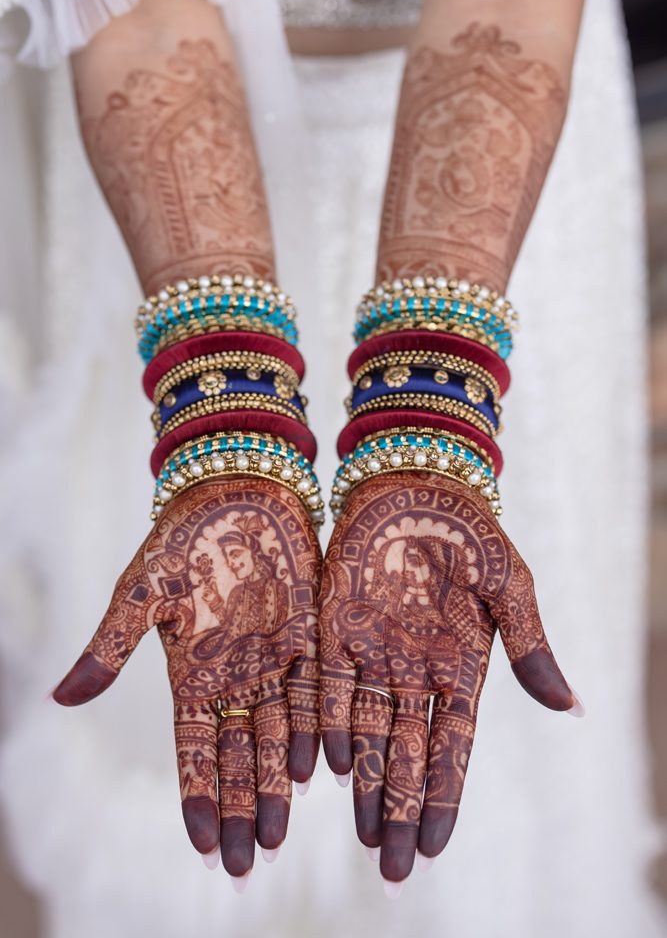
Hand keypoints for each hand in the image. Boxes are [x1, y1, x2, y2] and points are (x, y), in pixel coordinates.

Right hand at [54, 478, 321, 876]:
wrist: (236, 490)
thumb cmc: (182, 536)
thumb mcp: (141, 592)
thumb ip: (112, 646)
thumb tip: (59, 699)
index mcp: (191, 673)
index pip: (194, 751)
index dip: (199, 798)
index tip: (209, 847)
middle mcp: (234, 676)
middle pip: (240, 757)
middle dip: (244, 811)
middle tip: (253, 865)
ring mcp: (274, 659)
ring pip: (280, 736)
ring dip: (281, 785)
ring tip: (283, 835)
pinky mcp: (310, 635)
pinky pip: (316, 692)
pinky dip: (320, 729)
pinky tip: (325, 768)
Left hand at [319, 472, 578, 881]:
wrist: (414, 481)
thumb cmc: (470, 530)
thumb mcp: (509, 586)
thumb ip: (529, 647)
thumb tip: (573, 709)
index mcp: (458, 668)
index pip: (451, 748)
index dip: (443, 799)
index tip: (433, 849)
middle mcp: (413, 672)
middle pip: (406, 754)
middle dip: (400, 811)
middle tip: (391, 868)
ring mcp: (372, 653)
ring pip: (365, 732)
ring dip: (365, 784)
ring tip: (362, 835)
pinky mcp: (333, 629)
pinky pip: (328, 688)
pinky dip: (326, 728)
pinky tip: (325, 769)